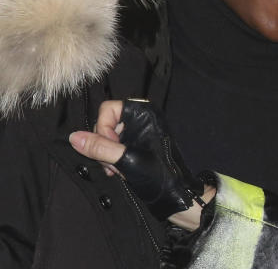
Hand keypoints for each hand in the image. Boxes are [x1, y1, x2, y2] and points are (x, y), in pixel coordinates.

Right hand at [69, 100, 212, 229]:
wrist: (176, 194)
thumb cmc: (159, 175)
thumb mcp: (126, 160)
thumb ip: (100, 148)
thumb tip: (74, 137)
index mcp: (145, 113)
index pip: (108, 108)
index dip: (103, 128)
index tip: (112, 147)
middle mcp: (142, 119)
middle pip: (105, 124)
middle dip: (104, 146)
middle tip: (112, 164)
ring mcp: (139, 133)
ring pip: (107, 138)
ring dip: (106, 156)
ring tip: (117, 170)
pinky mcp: (137, 146)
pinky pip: (114, 147)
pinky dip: (111, 159)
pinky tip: (117, 172)